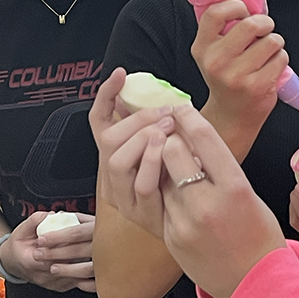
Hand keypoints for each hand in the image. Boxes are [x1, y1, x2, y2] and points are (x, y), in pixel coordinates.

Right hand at [0, 212, 96, 292]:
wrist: (13, 262)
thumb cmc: (19, 245)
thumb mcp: (22, 229)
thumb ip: (36, 220)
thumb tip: (53, 214)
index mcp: (30, 262)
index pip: (52, 257)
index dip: (65, 246)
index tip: (75, 235)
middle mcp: (41, 277)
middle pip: (66, 267)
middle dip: (79, 253)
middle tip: (89, 240)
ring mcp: (52, 284)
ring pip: (74, 276)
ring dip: (85, 262)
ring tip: (93, 248)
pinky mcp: (60, 287)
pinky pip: (77, 281)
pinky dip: (85, 270)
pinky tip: (91, 259)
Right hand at [89, 68, 175, 239]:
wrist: (199, 223)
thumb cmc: (184, 176)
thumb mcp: (170, 142)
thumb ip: (158, 120)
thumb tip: (153, 89)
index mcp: (114, 154)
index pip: (99, 120)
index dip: (106, 95)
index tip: (120, 74)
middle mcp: (111, 175)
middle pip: (108, 139)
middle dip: (138, 120)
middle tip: (166, 114)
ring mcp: (122, 196)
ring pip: (117, 160)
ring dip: (143, 138)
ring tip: (167, 129)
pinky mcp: (139, 213)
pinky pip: (139, 184)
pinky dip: (152, 162)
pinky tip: (167, 149)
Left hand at [160, 103, 285, 297]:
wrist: (255, 282)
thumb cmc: (258, 232)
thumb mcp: (248, 192)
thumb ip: (221, 166)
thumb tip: (192, 138)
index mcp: (235, 187)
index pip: (203, 137)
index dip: (188, 116)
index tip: (182, 108)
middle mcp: (207, 203)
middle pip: (171, 150)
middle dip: (170, 139)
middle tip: (172, 135)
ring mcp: (184, 222)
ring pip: (158, 173)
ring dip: (162, 163)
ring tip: (172, 163)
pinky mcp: (170, 236)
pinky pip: (158, 200)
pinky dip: (163, 190)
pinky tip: (174, 191)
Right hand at [191, 0, 288, 128]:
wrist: (231, 116)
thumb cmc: (227, 76)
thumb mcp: (213, 52)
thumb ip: (222, 28)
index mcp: (202, 48)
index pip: (216, 12)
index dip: (236, 6)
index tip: (244, 12)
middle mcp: (215, 61)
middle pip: (250, 24)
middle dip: (265, 23)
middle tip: (265, 29)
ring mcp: (236, 76)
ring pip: (271, 40)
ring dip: (275, 42)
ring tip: (266, 53)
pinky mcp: (257, 86)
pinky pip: (281, 57)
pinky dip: (281, 59)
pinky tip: (270, 68)